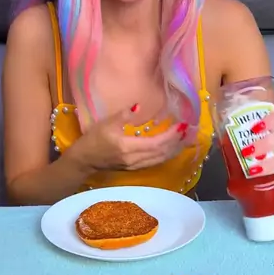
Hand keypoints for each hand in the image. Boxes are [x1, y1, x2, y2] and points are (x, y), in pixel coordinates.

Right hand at [69, 105, 188, 171]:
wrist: (84, 161)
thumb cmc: (93, 140)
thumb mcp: (107, 124)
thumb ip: (124, 115)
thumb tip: (139, 106)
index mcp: (128, 148)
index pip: (156, 143)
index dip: (171, 136)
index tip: (182, 125)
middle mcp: (135, 159)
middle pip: (162, 153)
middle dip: (177, 143)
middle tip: (189, 132)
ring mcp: (135, 166)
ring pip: (160, 159)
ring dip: (174, 150)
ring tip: (185, 140)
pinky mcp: (134, 168)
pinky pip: (155, 162)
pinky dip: (165, 154)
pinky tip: (171, 148)